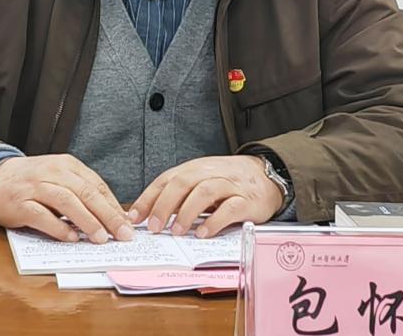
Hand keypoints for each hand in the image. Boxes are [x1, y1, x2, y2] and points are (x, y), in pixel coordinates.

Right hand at [0, 154, 132, 243]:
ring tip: (100, 238)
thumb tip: (112, 216)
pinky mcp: (19, 203)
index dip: (114, 206)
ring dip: (86, 221)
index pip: (97, 185)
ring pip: (67, 202)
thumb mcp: (60, 179)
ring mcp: (35, 187)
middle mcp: (53, 173)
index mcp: (67, 165)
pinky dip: (58, 227)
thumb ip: (82, 193)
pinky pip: (42, 215)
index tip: (127, 224)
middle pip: (86, 193)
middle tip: (122, 234)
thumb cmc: (34, 182)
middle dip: (107, 215)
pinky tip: (71, 238)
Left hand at [129, 155, 282, 238]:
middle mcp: (211, 173)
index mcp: (196, 169)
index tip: (134, 217)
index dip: (149, 197)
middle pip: (183, 182)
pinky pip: (230, 208)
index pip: (167, 179)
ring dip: (187, 212)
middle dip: (165, 205)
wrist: (268, 176)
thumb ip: (181, 195)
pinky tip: (204, 233)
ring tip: (177, 232)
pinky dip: (215, 221)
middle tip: (155, 227)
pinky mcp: (248, 200)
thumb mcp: (203, 182)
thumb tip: (150, 216)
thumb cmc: (230, 182)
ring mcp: (230, 185)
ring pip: (205, 192)